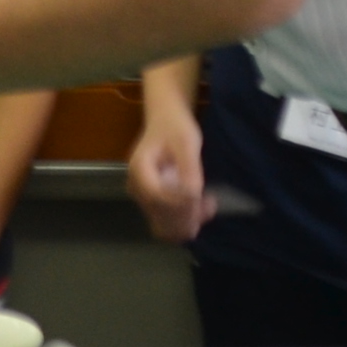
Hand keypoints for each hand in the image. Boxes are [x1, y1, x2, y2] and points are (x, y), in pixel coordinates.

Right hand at [123, 100, 212, 244]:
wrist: (166, 121)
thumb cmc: (175, 127)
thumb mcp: (186, 142)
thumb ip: (189, 169)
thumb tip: (193, 195)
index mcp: (139, 170)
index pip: (156, 197)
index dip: (179, 203)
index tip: (199, 196)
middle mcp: (137, 188)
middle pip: (159, 216)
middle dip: (187, 216)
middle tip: (209, 204)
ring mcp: (144, 198)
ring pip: (164, 225)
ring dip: (188, 222)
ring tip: (208, 206)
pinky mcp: (155, 203)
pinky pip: (168, 223)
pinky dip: (186, 222)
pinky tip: (203, 209)